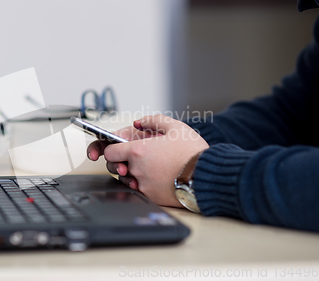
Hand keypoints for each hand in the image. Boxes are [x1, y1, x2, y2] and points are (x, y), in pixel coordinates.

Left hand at [87, 115, 208, 207]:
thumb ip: (153, 121)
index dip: (113, 149)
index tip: (120, 148)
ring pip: (128, 180)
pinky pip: (141, 191)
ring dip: (134, 174)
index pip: (109, 152)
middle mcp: (137, 170)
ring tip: (152, 167)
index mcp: (138, 151)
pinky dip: (146, 185)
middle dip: (123, 162)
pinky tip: (159, 178)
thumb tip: (138, 123)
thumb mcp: (175, 127)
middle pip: (117, 167)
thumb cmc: (193, 151)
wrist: (208, 176)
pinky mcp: (152, 198)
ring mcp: (144, 186)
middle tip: (139, 157)